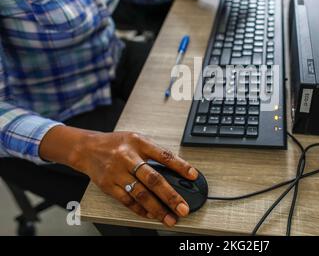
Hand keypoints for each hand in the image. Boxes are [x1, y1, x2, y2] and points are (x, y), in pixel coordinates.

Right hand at [40, 126, 197, 226]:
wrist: (87, 148)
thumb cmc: (116, 144)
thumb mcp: (137, 139)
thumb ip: (154, 153)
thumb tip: (176, 171)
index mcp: (139, 142)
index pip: (164, 155)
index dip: (180, 166)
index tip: (193, 176)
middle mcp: (128, 157)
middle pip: (153, 179)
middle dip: (171, 196)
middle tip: (183, 208)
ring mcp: (117, 173)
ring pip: (141, 194)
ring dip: (157, 209)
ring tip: (170, 218)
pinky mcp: (109, 186)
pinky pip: (127, 201)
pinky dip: (141, 210)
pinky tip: (152, 215)